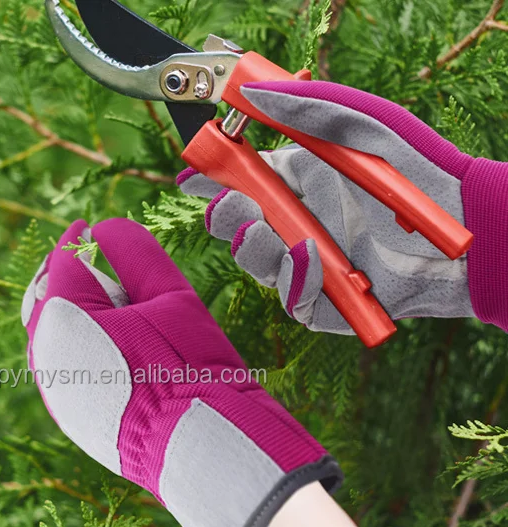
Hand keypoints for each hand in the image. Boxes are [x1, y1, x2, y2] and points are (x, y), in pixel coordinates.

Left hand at [21, 218, 341, 526]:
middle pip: (44, 297)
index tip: (87, 227)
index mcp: (63, 316)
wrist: (198, 442)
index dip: (74, 240)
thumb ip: (135, 253)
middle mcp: (44, 352)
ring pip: (47, 332)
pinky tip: (106, 345)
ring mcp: (50, 387)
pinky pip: (57, 367)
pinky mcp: (64, 414)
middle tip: (92, 261)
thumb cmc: (189, 365)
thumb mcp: (170, 296)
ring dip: (69, 311)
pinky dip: (73, 347)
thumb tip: (106, 225)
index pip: (62, 264)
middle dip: (66, 275)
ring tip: (109, 306)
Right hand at [179, 80, 507, 334]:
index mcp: (299, 180)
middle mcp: (298, 222)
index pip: (240, 180)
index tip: (193, 176)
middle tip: (237, 208)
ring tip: (275, 236)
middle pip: (237, 226)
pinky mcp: (323, 303)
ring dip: (257, 250)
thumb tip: (253, 93)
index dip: (211, 178)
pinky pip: (292, 298)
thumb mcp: (362, 126)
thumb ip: (307, 108)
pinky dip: (298, 282)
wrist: (465, 232)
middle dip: (228, 218)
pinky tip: (317, 265)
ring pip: (257, 264)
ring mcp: (308, 264)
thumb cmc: (419, 170)